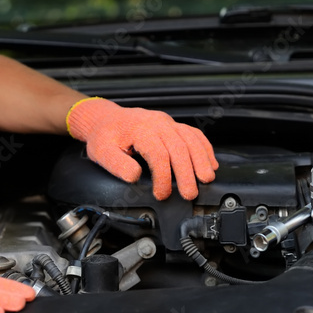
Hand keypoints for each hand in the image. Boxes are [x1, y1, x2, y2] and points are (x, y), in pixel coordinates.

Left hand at [67, 97, 217, 200]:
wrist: (106, 119)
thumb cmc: (105, 136)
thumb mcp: (101, 151)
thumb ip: (117, 164)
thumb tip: (134, 176)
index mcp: (139, 129)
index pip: (158, 154)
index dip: (163, 177)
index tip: (161, 194)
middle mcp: (157, 123)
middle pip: (179, 147)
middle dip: (187, 173)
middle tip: (189, 194)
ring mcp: (167, 122)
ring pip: (191, 139)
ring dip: (201, 160)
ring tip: (206, 179)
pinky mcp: (173, 125)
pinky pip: (194, 133)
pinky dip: (205, 148)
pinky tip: (210, 162)